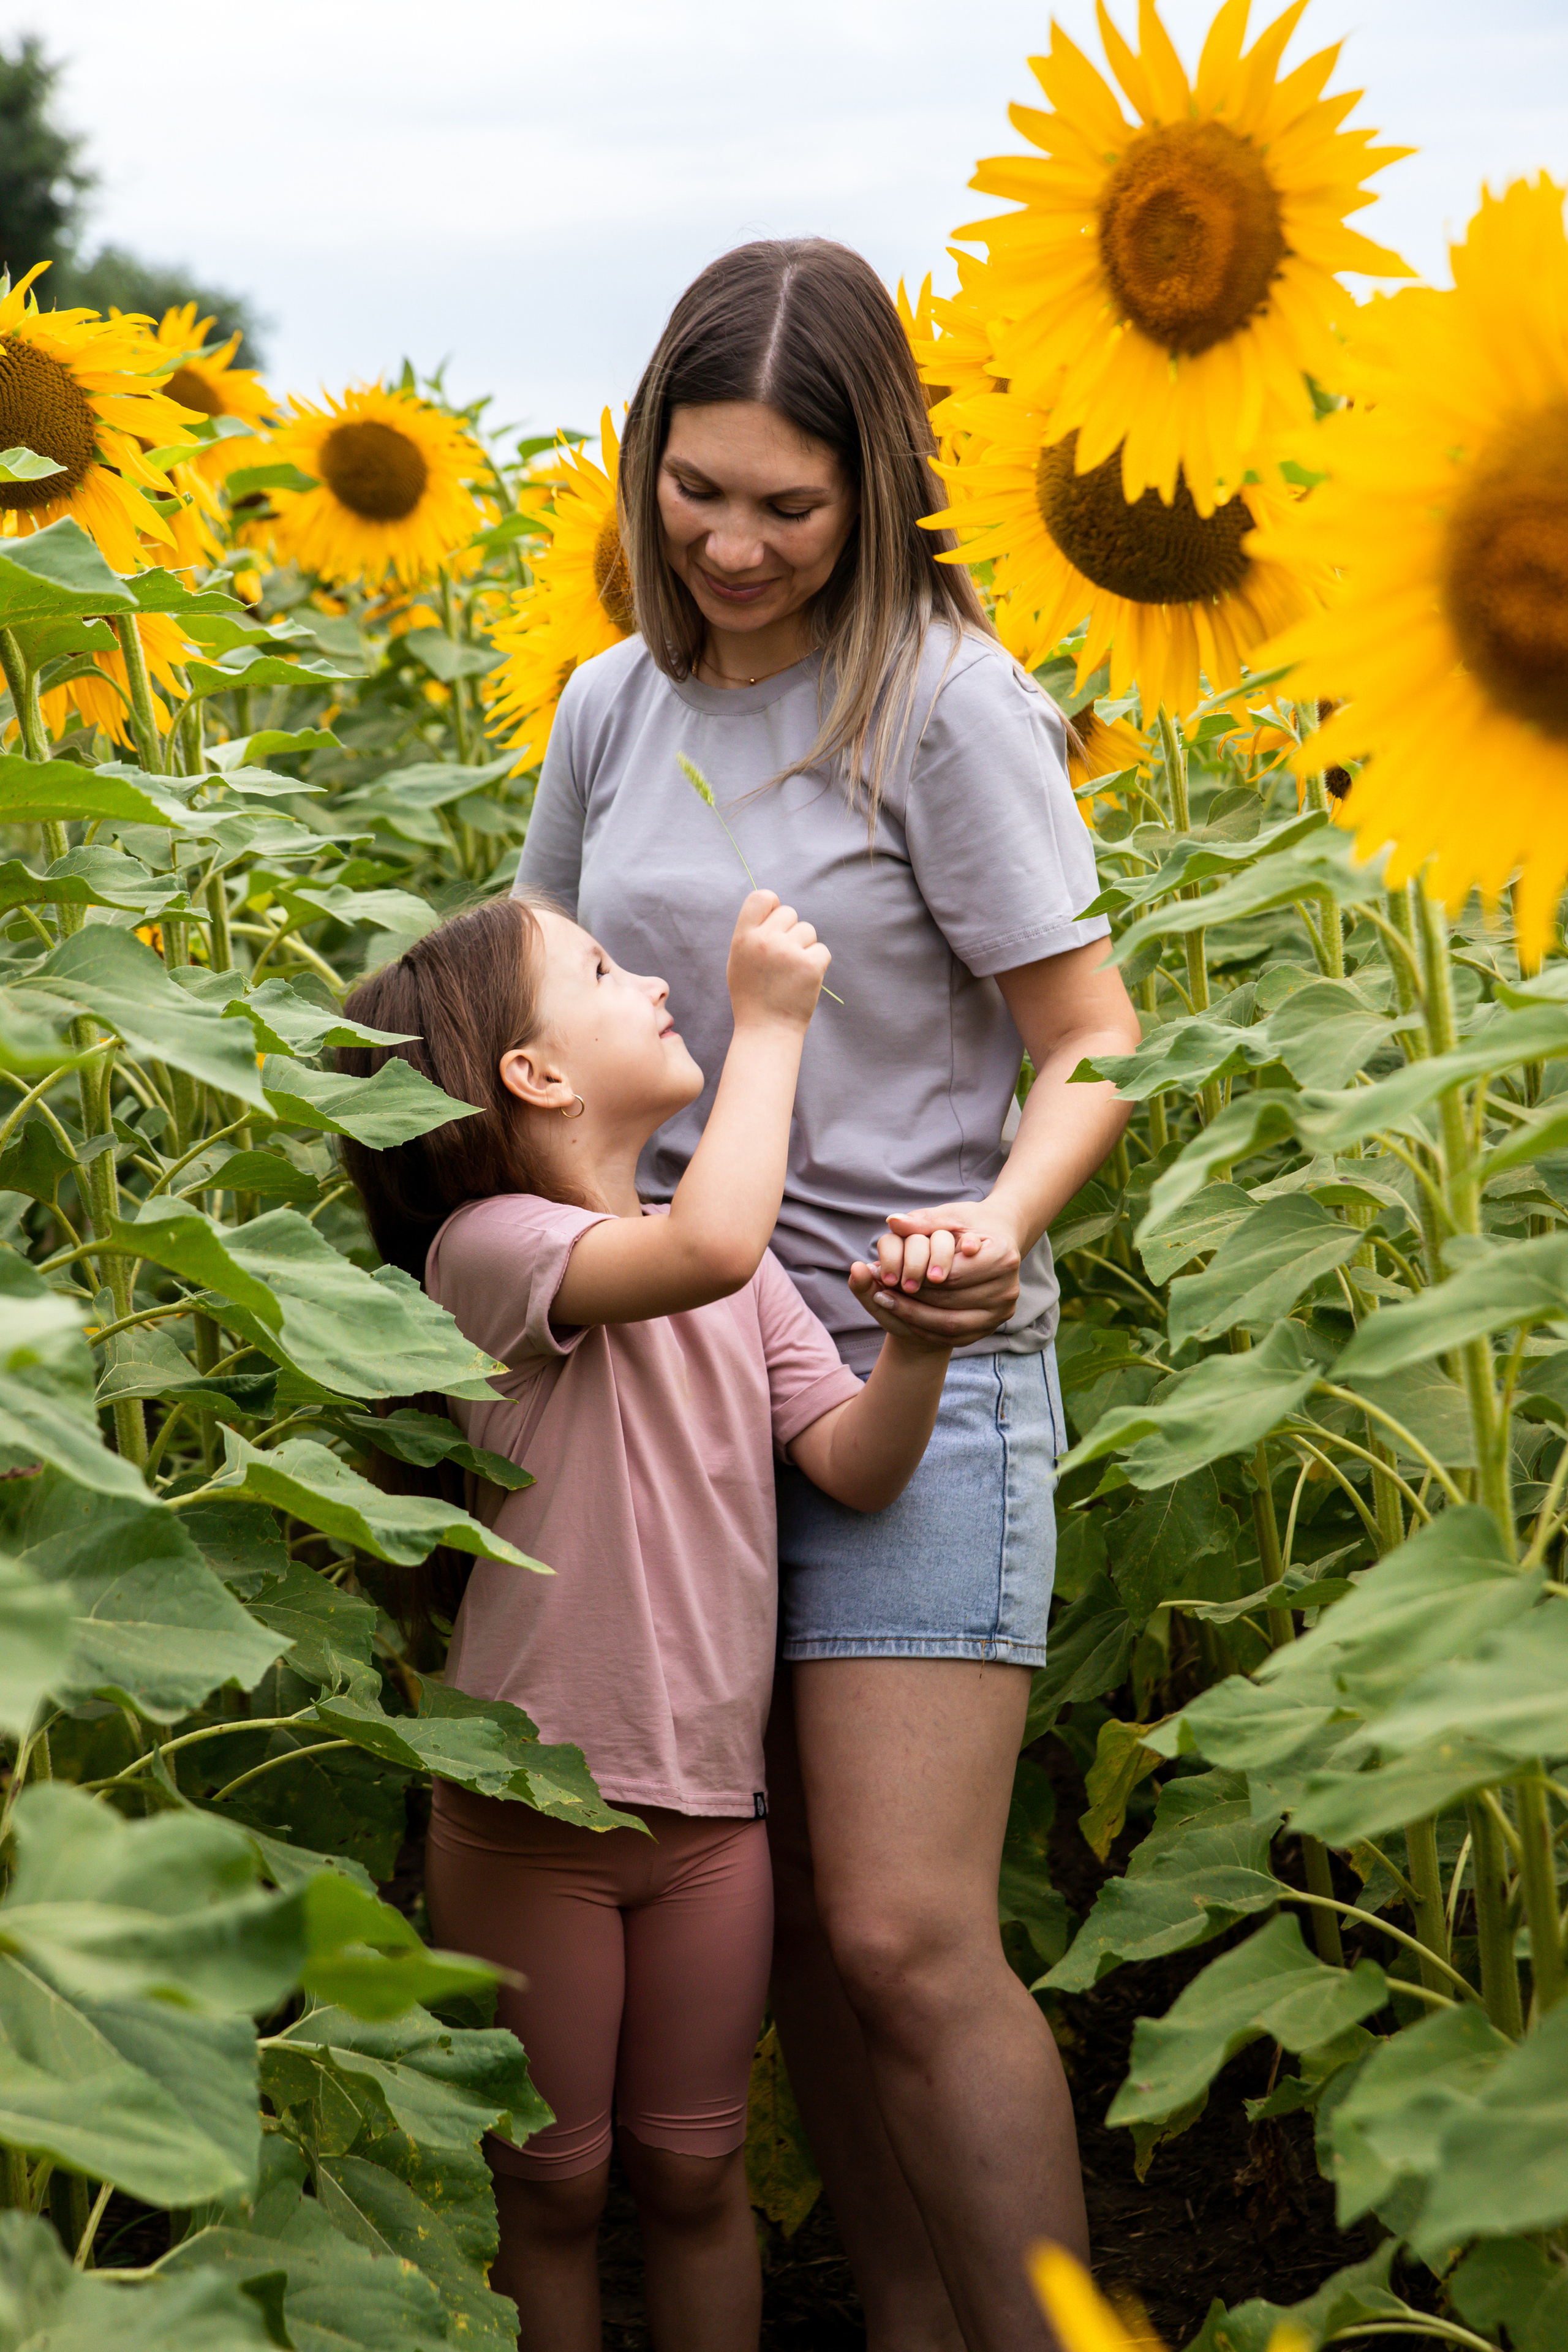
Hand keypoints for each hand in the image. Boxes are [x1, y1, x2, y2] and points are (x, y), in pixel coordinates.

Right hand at [726, 890, 830, 1032]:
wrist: (766, 1030)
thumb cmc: (752, 995)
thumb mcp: (739, 960)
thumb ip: (753, 933)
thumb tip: (775, 907)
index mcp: (743, 938)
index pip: (762, 897)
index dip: (772, 906)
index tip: (774, 922)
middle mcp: (764, 941)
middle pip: (789, 913)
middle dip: (790, 931)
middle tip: (783, 958)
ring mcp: (788, 952)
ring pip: (808, 930)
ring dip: (805, 947)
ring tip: (791, 971)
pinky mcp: (810, 966)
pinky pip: (822, 950)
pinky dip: (817, 963)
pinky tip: (803, 979)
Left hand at [848, 1201, 1024, 1343]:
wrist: (995, 1240)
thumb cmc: (968, 1225)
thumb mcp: (947, 1217)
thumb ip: (922, 1221)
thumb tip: (893, 1222)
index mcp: (1003, 1257)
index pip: (951, 1276)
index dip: (916, 1277)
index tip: (886, 1277)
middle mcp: (1008, 1289)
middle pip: (950, 1302)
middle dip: (911, 1299)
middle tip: (879, 1293)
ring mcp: (1002, 1312)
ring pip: (950, 1325)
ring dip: (913, 1317)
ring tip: (886, 1303)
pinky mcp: (991, 1327)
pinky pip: (954, 1337)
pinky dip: (926, 1329)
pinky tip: (904, 1316)